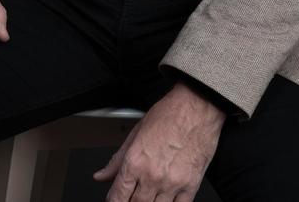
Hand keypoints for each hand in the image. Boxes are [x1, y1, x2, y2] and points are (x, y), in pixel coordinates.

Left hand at [92, 81, 225, 200]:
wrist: (197, 106)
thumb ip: (117, 159)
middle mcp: (152, 175)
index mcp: (135, 161)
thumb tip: (101, 175)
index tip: (116, 200)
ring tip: (151, 194)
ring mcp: (172, 183)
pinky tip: (166, 199)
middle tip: (134, 195)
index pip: (117, 197)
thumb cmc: (169, 114)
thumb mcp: (136, 132)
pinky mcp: (191, 185)